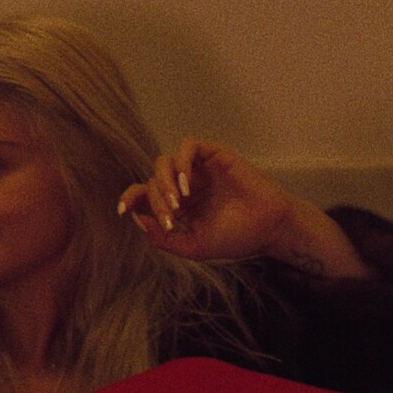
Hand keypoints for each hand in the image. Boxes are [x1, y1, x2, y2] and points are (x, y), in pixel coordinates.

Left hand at [117, 138, 326, 264]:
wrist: (270, 230)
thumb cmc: (237, 238)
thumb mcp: (193, 246)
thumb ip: (163, 239)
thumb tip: (138, 220)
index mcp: (178, 204)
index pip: (143, 193)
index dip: (130, 198)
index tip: (122, 210)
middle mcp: (185, 184)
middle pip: (152, 181)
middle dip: (156, 201)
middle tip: (171, 219)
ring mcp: (199, 169)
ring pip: (164, 161)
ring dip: (164, 182)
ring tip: (179, 203)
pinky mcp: (216, 155)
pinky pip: (188, 146)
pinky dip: (181, 163)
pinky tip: (188, 186)